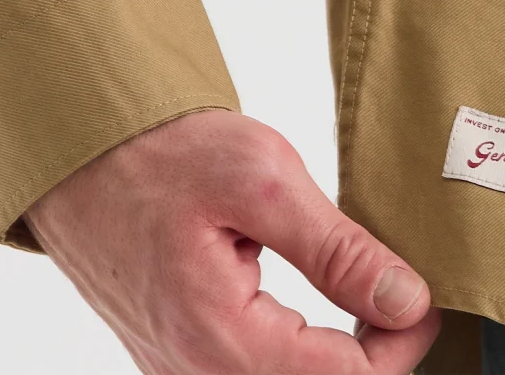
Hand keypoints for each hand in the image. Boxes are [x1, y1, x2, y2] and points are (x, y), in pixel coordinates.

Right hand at [23, 110, 440, 373]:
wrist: (86, 152)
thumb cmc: (162, 155)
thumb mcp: (261, 181)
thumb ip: (337, 251)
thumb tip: (404, 301)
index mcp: (221, 342)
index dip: (402, 342)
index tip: (419, 293)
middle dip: (371, 350)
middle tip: (389, 288)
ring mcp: (180, 370)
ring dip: (333, 350)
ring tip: (353, 294)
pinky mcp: (176, 352)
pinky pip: (251, 370)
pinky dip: (295, 347)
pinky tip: (306, 305)